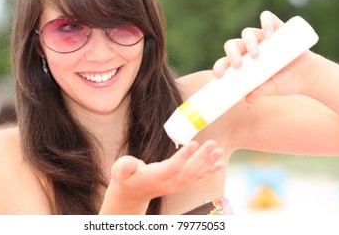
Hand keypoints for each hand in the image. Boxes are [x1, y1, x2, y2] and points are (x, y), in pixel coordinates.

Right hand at [100, 140, 223, 213]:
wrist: (131, 195)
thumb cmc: (126, 179)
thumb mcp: (119, 170)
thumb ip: (125, 166)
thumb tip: (133, 162)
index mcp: (154, 178)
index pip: (172, 168)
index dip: (183, 156)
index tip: (194, 143)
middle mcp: (168, 183)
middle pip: (188, 171)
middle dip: (201, 157)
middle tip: (212, 144)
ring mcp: (176, 185)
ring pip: (195, 174)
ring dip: (208, 163)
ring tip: (219, 151)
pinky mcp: (180, 183)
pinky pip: (196, 177)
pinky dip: (209, 170)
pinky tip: (219, 163)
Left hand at [213, 10, 315, 102]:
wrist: (308, 76)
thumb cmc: (285, 82)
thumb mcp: (272, 88)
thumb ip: (261, 91)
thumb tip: (248, 99)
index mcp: (243, 62)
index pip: (225, 61)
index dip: (219, 66)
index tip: (220, 75)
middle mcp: (249, 48)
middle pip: (233, 44)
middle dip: (232, 53)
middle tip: (238, 65)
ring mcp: (262, 37)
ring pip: (247, 32)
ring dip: (248, 42)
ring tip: (256, 54)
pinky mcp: (277, 28)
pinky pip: (267, 18)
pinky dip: (265, 23)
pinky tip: (268, 34)